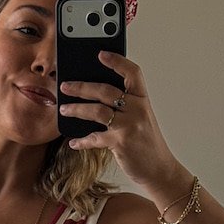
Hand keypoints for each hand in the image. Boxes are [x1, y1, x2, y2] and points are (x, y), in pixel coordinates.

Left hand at [59, 52, 189, 201]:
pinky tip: (73, 142)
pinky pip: (95, 137)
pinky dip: (82, 140)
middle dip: (82, 87)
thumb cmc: (146, 143)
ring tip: (64, 109)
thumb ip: (124, 106)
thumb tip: (94, 95)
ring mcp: (130, 124)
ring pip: (97, 110)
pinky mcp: (121, 142)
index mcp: (142, 98)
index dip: (117, 61)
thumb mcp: (140, 119)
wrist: (159, 169)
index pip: (132, 72)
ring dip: (77, 109)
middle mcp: (137, 108)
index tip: (100, 54)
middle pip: (106, 90)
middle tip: (65, 85)